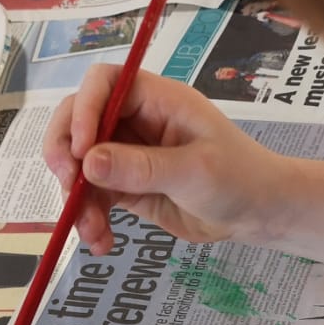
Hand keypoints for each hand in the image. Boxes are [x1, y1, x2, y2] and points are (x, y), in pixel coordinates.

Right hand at [43, 65, 294, 252]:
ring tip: (91, 229)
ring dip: (76, 196)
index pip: (104, 83)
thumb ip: (141, 167)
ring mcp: (128, 154)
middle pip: (79, 119)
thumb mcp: (194, 171)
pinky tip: (101, 241)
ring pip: (81, 164)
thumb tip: (88, 163)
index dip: (84, 108)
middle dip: (65, 151)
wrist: (258, 215)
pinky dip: (90, 217)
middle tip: (65, 181)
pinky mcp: (127, 186)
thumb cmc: (239, 178)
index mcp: (157, 100)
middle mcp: (136, 121)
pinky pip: (93, 196)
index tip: (80, 149)